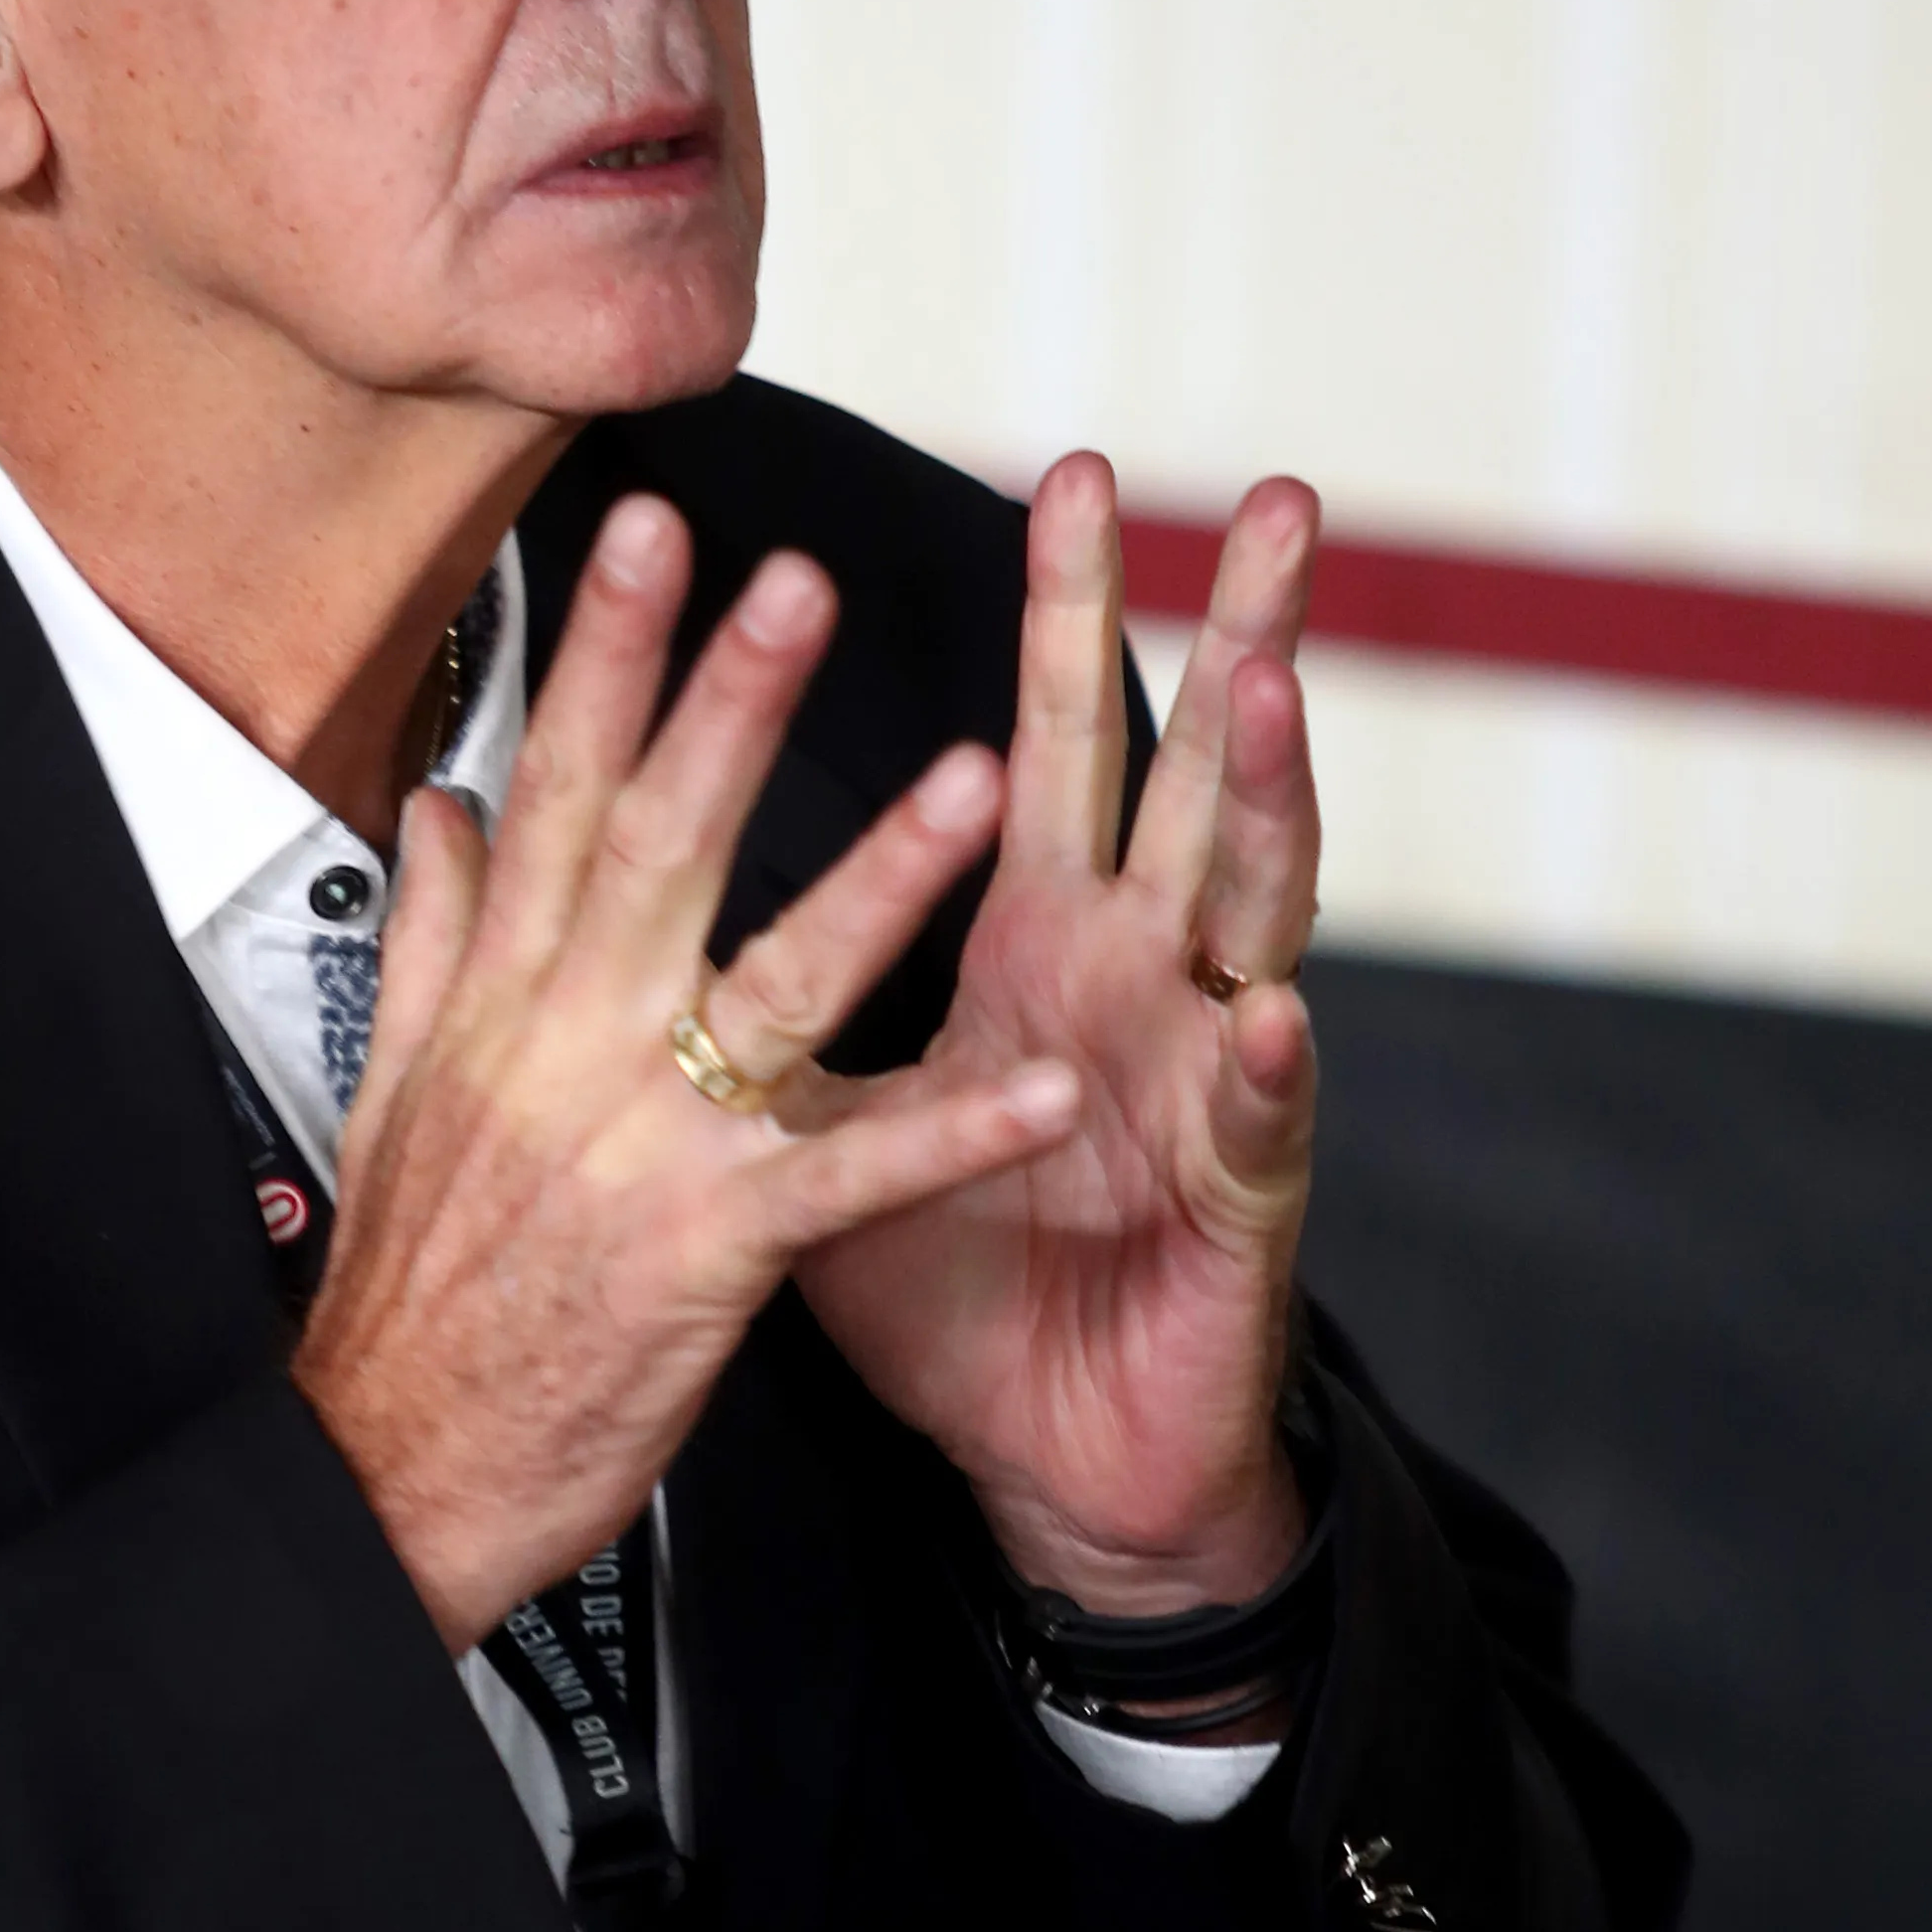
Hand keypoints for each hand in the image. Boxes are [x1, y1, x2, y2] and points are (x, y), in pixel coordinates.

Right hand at [294, 497, 1081, 1646]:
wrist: (384, 1480)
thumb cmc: (412, 1302)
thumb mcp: (392, 1099)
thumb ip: (430, 942)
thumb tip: (439, 809)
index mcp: (497, 1004)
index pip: (549, 793)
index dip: (602, 655)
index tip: (649, 530)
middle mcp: (562, 1050)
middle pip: (652, 843)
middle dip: (728, 701)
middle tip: (798, 575)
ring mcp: (636, 1149)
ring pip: (768, 985)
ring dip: (877, 878)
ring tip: (977, 779)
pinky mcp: (702, 1258)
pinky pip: (846, 1183)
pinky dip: (944, 1133)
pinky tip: (1039, 1085)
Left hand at [784, 455, 1322, 1611]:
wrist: (1057, 1458)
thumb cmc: (963, 1283)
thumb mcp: (841, 1112)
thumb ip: (774, 986)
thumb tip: (655, 876)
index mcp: (1047, 949)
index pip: (1062, 752)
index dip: (1067, 618)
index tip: (1073, 473)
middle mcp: (1144, 988)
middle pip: (1195, 783)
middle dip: (1240, 638)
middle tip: (1275, 506)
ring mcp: (1205, 1087)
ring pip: (1258, 917)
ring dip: (1270, 804)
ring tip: (1270, 690)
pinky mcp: (1238, 1208)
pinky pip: (1255, 1128)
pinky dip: (1264, 1069)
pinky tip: (1267, 1008)